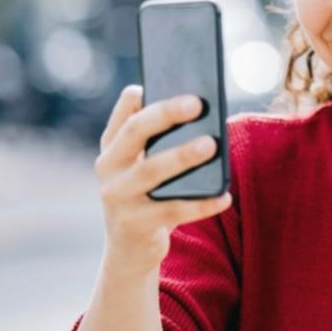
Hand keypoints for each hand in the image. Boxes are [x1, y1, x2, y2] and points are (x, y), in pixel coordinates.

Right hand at [93, 85, 230, 276]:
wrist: (129, 250)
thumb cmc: (147, 196)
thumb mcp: (143, 166)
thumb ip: (158, 142)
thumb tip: (201, 112)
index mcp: (111, 148)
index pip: (122, 115)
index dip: (137, 98)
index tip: (161, 80)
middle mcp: (107, 170)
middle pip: (135, 134)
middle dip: (165, 115)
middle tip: (197, 103)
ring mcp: (117, 198)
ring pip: (151, 171)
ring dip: (182, 156)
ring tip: (211, 144)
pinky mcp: (135, 226)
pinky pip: (173, 211)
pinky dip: (201, 204)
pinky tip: (224, 196)